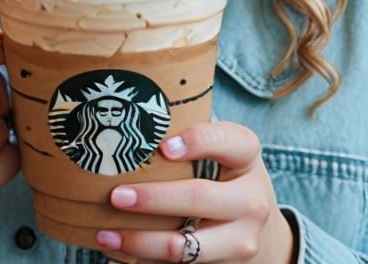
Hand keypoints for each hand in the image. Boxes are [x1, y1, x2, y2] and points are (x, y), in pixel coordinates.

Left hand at [94, 122, 294, 263]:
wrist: (262, 233)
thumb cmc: (228, 179)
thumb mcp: (225, 153)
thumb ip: (194, 137)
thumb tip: (132, 117)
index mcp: (247, 157)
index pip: (228, 141)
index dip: (196, 142)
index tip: (162, 147)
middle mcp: (251, 200)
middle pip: (198, 198)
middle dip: (153, 199)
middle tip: (117, 195)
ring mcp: (241, 240)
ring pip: (184, 247)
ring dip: (140, 241)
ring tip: (105, 234)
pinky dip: (142, 262)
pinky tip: (117, 252)